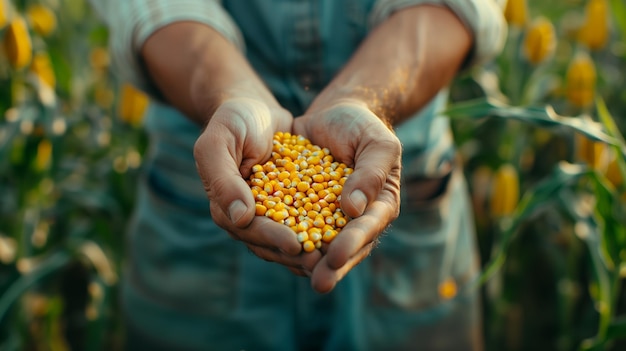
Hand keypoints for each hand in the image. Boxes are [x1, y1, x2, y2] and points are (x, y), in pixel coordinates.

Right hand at [193, 98, 321, 275]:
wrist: (255, 108)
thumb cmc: (233, 122)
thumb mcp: (218, 143)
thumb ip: (223, 180)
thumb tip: (241, 218)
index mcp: (226, 208)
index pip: (250, 230)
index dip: (272, 238)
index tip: (295, 245)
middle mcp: (249, 217)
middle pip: (273, 242)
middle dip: (296, 253)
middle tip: (322, 261)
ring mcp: (272, 212)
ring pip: (291, 237)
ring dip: (312, 248)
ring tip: (336, 254)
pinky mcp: (293, 204)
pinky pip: (308, 219)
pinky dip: (323, 228)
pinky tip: (344, 233)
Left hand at [293, 99, 401, 292]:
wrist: (335, 115)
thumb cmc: (364, 128)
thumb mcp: (378, 144)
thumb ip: (371, 174)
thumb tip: (354, 209)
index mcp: (379, 206)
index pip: (367, 229)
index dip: (352, 244)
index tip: (336, 256)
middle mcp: (354, 219)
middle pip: (343, 247)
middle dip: (331, 266)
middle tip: (319, 283)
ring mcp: (327, 217)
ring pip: (317, 243)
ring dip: (305, 258)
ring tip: (292, 269)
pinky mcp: (302, 209)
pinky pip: (293, 226)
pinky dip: (282, 236)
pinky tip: (267, 245)